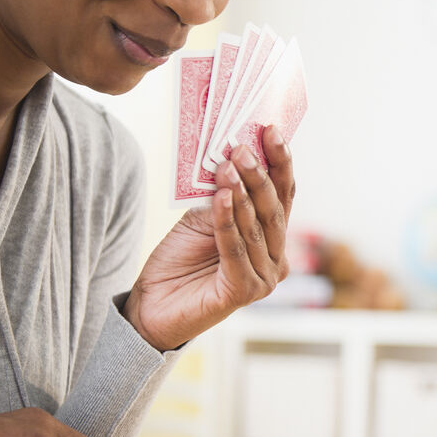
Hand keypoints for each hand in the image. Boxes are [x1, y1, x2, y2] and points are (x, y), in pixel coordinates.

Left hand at [123, 127, 294, 351]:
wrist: (153, 306)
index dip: (280, 162)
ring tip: (227, 164)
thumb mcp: (201, 218)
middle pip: (274, 209)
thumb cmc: (180, 262)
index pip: (283, 195)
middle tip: (242, 147)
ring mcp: (265, 278)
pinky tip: (220, 197)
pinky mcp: (245, 291)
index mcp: (272, 238)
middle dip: (260, 174)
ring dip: (242, 192)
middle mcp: (276, 258)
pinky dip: (228, 221)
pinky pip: (236, 248)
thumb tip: (232, 156)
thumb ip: (223, 195)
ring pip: (257, 226)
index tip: (270, 130)